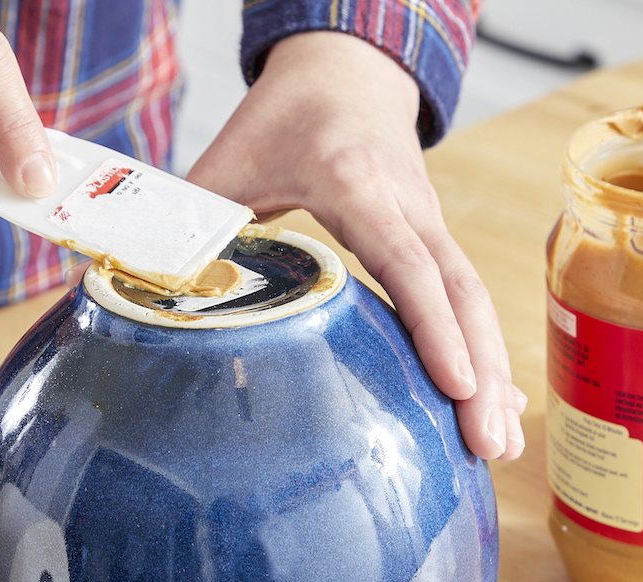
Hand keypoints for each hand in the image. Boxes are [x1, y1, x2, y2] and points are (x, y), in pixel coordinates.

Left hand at [187, 31, 524, 460]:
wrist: (343, 74)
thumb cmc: (281, 118)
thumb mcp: (229, 161)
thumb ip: (195, 226)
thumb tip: (142, 297)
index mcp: (356, 183)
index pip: (406, 261)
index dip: (433, 325)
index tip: (457, 386)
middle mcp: (407, 204)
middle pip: (459, 290)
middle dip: (482, 369)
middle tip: (491, 446)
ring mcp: (430, 222)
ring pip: (473, 298)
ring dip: (494, 370)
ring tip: (500, 445)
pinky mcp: (434, 240)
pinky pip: (466, 296)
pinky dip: (483, 349)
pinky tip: (493, 403)